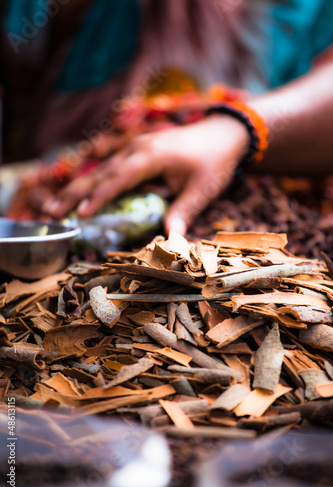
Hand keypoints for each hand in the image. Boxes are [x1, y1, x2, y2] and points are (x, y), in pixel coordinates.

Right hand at [43, 115, 248, 234]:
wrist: (224, 133)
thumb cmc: (214, 161)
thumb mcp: (202, 189)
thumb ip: (183, 212)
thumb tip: (171, 241)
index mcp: (150, 156)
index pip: (118, 179)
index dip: (98, 197)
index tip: (79, 214)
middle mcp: (137, 148)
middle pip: (100, 172)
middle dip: (74, 192)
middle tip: (51, 212)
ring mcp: (135, 146)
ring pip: (101, 168)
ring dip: (78, 186)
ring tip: (55, 205)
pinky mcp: (137, 149)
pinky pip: (110, 165)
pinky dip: (93, 180)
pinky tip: (80, 191)